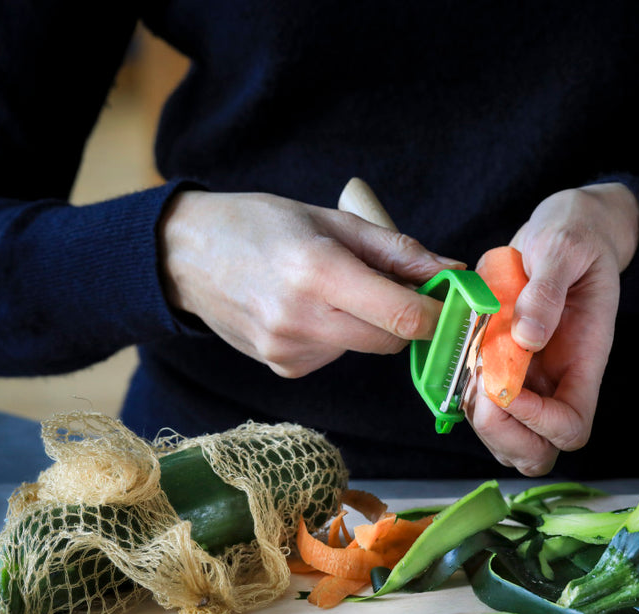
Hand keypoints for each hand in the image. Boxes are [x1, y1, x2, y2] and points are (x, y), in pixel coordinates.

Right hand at [159, 190, 462, 376]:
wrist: (186, 256)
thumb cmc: (260, 225)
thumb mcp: (332, 220)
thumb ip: (397, 250)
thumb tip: (451, 271)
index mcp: (318, 271)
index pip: (403, 316)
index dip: (439, 314)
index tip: (452, 302)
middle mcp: (302, 319)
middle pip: (392, 340)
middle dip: (406, 317)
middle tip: (393, 284)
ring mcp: (289, 350)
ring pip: (365, 347)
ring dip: (368, 323)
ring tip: (331, 287)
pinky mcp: (284, 368)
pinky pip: (337, 355)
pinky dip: (339, 334)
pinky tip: (307, 308)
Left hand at [463, 183, 638, 475]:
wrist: (566, 232)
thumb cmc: (574, 238)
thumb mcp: (563, 248)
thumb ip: (547, 290)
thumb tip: (527, 336)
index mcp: (585, 359)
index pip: (571, 427)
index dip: (537, 421)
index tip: (506, 384)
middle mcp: (559, 380)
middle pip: (539, 451)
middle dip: (502, 433)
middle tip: (479, 386)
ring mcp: (533, 379)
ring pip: (509, 439)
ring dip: (480, 420)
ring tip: (468, 371)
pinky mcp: (506, 369)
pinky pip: (486, 408)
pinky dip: (466, 398)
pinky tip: (462, 360)